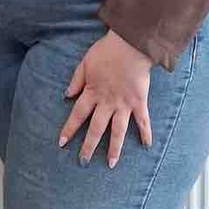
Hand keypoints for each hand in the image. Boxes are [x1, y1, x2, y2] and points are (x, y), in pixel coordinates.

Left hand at [58, 30, 152, 167]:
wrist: (129, 44)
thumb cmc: (106, 51)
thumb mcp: (85, 63)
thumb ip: (76, 80)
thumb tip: (66, 96)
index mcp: (92, 92)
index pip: (78, 114)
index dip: (69, 129)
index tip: (61, 143)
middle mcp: (107, 102)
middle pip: (96, 128)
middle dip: (88, 146)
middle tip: (83, 162)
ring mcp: (124, 104)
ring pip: (118, 131)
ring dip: (114, 148)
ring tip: (111, 164)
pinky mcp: (139, 102)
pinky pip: (143, 121)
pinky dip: (146, 133)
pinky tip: (147, 146)